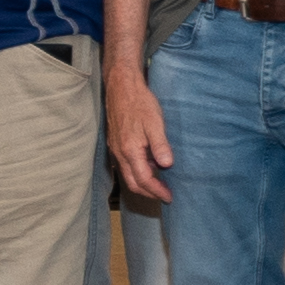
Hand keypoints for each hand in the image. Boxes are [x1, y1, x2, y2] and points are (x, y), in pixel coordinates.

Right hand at [107, 70, 175, 201]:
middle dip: (149, 192)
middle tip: (165, 195)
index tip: (169, 197)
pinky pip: (125, 164)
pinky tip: (149, 165)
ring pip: (128, 174)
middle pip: (132, 182)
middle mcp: (120, 153)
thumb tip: (167, 165)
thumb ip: (160, 145)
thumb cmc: (140, 103)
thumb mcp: (155, 123)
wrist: (121, 87)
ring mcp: (116, 148)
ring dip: (143, 182)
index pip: (143, 179)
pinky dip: (137, 171)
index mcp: (130, 150)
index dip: (157, 191)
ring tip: (160, 183)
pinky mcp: (115, 143)